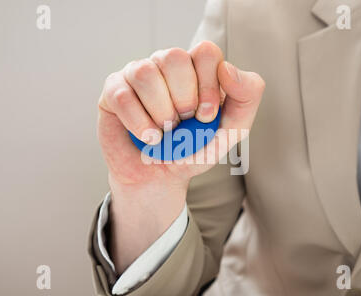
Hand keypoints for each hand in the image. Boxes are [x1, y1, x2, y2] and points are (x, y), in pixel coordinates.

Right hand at [97, 41, 264, 272]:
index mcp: (196, 68)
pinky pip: (122, 95)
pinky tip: (148, 138)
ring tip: (164, 132)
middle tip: (183, 124)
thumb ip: (247, 97)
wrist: (159, 177)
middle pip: (174, 57)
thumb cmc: (192, 149)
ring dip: (160, 112)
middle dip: (184, 100)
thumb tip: (228, 68)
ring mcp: (137, 74)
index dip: (209, 85)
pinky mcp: (113, 91)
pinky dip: (139, 123)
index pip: (205, 52)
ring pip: (145, 73)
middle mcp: (166, 65)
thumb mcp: (231, 130)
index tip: (207, 116)